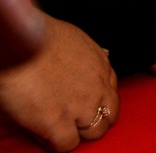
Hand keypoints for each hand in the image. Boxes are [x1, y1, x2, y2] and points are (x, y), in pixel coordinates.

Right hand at [0, 15, 118, 151]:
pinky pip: (67, 145)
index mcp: (102, 66)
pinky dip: (57, 143)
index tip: (86, 105)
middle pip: (108, 116)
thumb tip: (94, 58)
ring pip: (93, 133)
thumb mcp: (77, 41)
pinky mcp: (57, 123)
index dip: (98, 103)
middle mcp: (97, 87)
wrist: (20, 42)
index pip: (112, 94)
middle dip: (93, 120)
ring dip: (78, 132)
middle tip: (73, 121)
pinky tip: (44, 133)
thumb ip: (87, 56)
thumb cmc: (39, 36)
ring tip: (59, 128)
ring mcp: (81, 106)